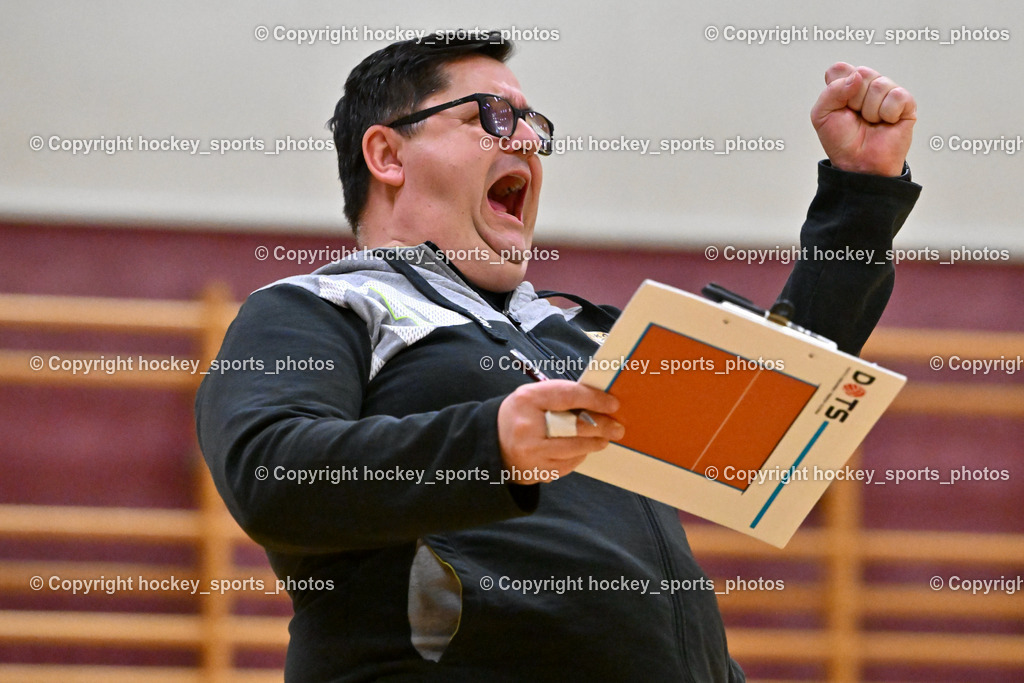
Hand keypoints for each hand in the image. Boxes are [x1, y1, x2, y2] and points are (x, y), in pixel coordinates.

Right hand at [497, 380, 623, 483]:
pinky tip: (582, 450)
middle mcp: (526, 427)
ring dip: (594, 443)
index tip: (613, 404)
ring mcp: (530, 453)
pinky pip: (567, 464)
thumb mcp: (533, 397)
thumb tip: (599, 403)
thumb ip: (562, 397)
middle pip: (574, 426)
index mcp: (527, 400)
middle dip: (601, 426)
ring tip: (604, 439)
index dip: (594, 399)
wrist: (492, 444)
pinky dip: (579, 456)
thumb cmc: (521, 416)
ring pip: (574, 449)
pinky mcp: (535, 472)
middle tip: (617, 427)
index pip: (568, 396)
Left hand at [811, 62, 916, 176]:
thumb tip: (857, 76)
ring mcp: (887, 93)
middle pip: (862, 72)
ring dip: (871, 110)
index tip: (839, 106)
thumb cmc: (841, 141)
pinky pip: (897, 96)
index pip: (840, 69)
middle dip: (854, 100)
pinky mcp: (906, 103)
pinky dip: (888, 114)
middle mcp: (867, 85)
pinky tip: (886, 123)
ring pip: (879, 85)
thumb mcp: (821, 115)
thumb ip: (831, 91)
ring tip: (871, 122)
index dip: (837, 87)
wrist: (858, 163)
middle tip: (856, 117)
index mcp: (846, 85)